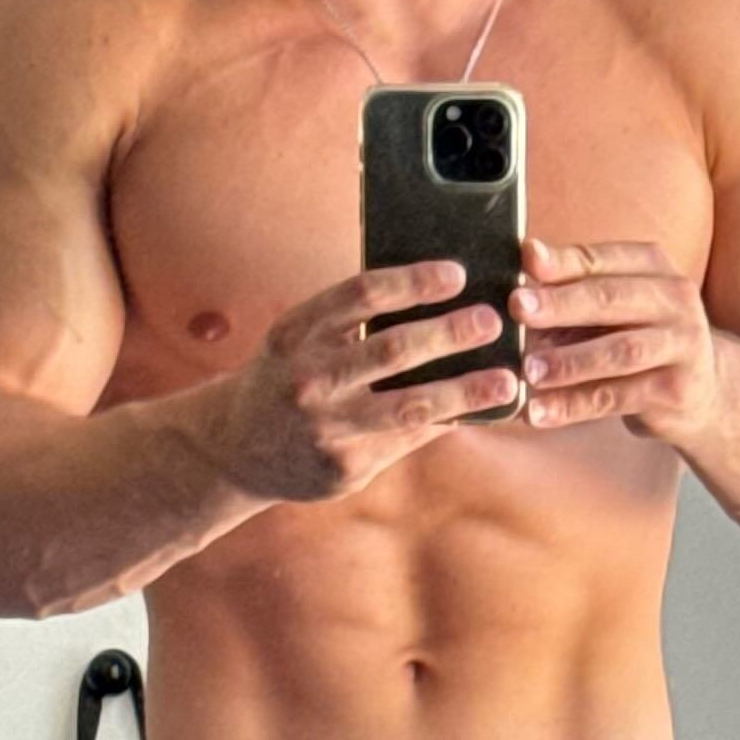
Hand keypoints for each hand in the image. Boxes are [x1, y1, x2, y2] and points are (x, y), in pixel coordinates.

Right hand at [181, 262, 519, 504]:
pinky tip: (476, 412)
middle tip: (490, 320)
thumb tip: (431, 305)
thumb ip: (347, 324)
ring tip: (505, 381)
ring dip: (465, 391)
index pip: (361, 294)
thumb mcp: (297, 340)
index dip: (413, 282)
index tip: (456, 274)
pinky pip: (406, 439)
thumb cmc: (284, 379)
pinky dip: (445, 423)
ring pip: (409, 404)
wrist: (233, 449)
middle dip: (449, 333)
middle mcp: (309, 379)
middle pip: (392, 348)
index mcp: (298, 332)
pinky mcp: (344, 466)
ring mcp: (327, 427)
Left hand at [510, 238, 721, 441]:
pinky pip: (616, 397)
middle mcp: (674, 298)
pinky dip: (574, 405)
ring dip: (569, 360)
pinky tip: (539, 412)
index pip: (602, 259)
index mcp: (653, 267)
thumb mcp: (615, 310)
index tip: (527, 258)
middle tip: (517, 307)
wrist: (703, 391)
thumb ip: (573, 296)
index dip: (564, 260)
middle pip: (610, 298)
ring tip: (529, 370)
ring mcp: (681, 343)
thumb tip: (517, 291)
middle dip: (561, 302)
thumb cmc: (641, 340)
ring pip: (618, 350)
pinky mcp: (675, 389)